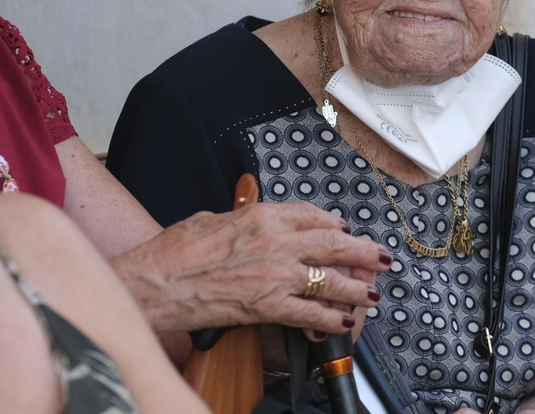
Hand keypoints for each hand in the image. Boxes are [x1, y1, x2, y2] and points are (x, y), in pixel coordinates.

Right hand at [112, 201, 389, 335]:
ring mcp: (275, 275)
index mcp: (260, 215)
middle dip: (363, 251)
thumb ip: (240, 217)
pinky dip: (331, 318)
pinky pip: (311, 313)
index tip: (344, 230)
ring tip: (371, 291)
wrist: (155, 283)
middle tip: (379, 257)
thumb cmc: (173, 253)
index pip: (312, 215)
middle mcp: (275, 242)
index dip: (335, 224)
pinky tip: (342, 320)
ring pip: (331, 279)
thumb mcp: (211, 219)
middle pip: (334, 243)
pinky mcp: (267, 307)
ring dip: (356, 286)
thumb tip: (252, 218)